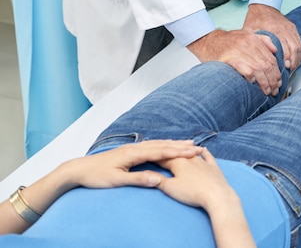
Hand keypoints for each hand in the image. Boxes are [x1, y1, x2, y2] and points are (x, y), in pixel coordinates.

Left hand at [64, 140, 202, 189]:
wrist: (78, 169)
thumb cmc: (96, 176)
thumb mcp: (117, 181)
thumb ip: (139, 179)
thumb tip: (158, 179)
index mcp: (134, 154)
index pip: (162, 152)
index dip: (179, 152)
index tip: (195, 153)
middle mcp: (135, 148)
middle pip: (163, 145)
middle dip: (181, 146)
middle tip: (198, 147)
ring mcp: (132, 148)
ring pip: (158, 143)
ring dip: (174, 143)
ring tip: (188, 143)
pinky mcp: (129, 150)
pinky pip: (151, 145)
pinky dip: (163, 144)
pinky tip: (167, 144)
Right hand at [157, 148, 256, 247]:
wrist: (216, 195)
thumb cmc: (192, 192)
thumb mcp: (171, 188)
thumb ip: (158, 180)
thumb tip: (148, 174)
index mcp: (178, 162)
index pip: (162, 158)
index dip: (153, 156)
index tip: (146, 154)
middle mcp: (190, 158)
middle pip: (176, 153)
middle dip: (167, 151)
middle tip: (159, 148)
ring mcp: (203, 161)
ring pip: (191, 152)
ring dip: (184, 149)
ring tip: (179, 146)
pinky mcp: (213, 167)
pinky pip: (208, 156)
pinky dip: (205, 152)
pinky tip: (203, 148)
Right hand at [186, 28, 281, 95]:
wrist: (208, 40)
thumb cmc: (227, 41)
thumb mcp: (246, 35)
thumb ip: (262, 40)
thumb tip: (275, 50)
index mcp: (254, 40)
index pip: (271, 59)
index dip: (277, 72)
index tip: (279, 81)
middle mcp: (248, 44)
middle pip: (267, 65)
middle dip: (273, 80)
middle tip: (275, 89)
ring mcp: (239, 52)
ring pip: (259, 69)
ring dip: (265, 83)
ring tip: (267, 91)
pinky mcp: (229, 59)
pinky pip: (246, 70)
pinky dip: (252, 78)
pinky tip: (254, 84)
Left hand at [243, 4, 300, 69]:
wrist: (263, 5)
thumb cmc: (255, 18)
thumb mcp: (249, 30)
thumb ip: (252, 42)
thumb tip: (252, 56)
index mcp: (273, 28)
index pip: (284, 45)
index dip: (286, 58)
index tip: (285, 67)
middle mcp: (284, 28)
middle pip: (294, 47)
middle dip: (293, 61)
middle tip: (289, 70)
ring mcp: (290, 28)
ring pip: (299, 46)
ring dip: (297, 58)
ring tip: (293, 68)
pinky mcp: (293, 28)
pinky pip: (300, 42)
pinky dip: (300, 53)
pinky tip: (296, 60)